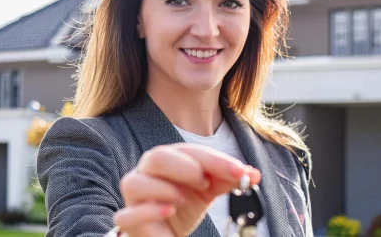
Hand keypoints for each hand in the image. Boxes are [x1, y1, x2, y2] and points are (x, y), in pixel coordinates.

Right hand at [113, 143, 260, 236]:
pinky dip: (149, 211)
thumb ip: (228, 178)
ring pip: (136, 182)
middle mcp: (147, 173)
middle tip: (206, 183)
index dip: (216, 160)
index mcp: (168, 160)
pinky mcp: (129, 221)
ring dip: (165, 189)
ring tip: (185, 200)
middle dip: (186, 167)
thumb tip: (253, 173)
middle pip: (158, 157)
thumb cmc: (183, 205)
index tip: (241, 171)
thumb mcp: (209, 189)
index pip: (189, 152)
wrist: (164, 232)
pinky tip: (169, 211)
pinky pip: (127, 214)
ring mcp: (135, 198)